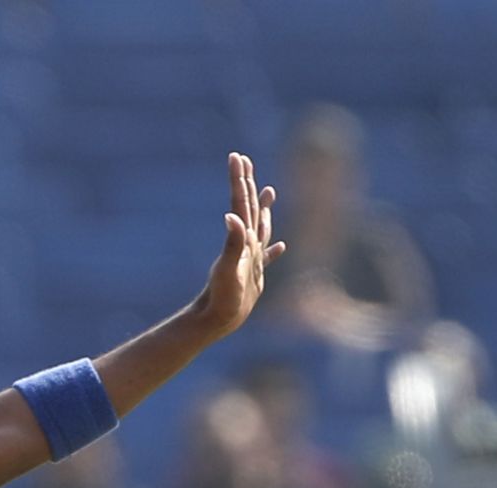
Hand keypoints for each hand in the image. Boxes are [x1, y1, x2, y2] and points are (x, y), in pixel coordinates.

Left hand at [192, 152, 285, 338]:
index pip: (240, 202)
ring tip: (268, 190)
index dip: (239, 180)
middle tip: (243, 161)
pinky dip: (273, 249)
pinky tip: (280, 246)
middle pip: (248, 207)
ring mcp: (250, 259)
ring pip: (259, 226)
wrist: (217, 321)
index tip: (235, 157)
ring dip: (263, 208)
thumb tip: (231, 216)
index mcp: (241, 238)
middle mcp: (245, 244)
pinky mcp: (254, 276)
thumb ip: (232, 242)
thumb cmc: (222, 297)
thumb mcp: (228, 269)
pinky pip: (267, 257)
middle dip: (246, 183)